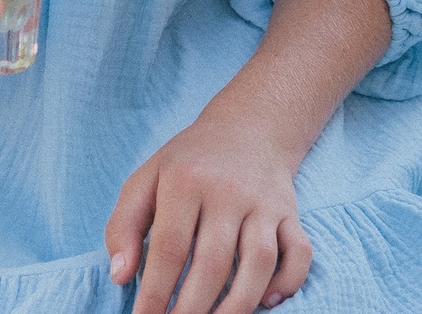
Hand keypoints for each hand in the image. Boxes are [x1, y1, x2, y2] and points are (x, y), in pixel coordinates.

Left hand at [105, 95, 313, 312]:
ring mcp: (264, 202)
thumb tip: (122, 276)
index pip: (169, 248)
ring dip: (238, 304)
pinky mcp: (290, 213)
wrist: (249, 125)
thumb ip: (124, 225)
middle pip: (213, 262)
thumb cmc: (188, 162)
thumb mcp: (146, 179)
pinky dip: (288, 282)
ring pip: (259, 262)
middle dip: (192, 309)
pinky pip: (299, 253)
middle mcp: (227, 191)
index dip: (155, 292)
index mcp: (184, 181)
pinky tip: (266, 302)